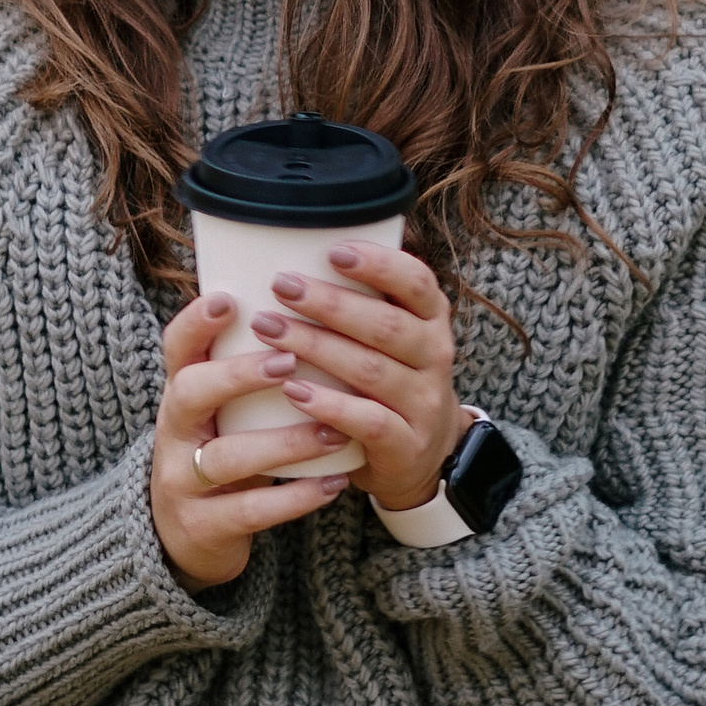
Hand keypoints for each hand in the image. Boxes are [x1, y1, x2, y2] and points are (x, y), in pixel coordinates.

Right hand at [151, 288, 356, 586]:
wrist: (187, 535)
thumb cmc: (221, 450)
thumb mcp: (222, 409)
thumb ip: (249, 367)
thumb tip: (311, 303)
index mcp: (181, 394)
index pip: (175, 348)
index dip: (195, 322)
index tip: (230, 299)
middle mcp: (173, 433)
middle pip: (190, 393)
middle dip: (238, 376)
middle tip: (288, 362)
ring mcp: (182, 482)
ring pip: (225, 458)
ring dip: (284, 444)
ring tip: (334, 432)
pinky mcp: (203, 527)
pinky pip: (249, 511)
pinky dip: (294, 498)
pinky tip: (334, 483)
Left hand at [248, 239, 464, 514]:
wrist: (421, 454)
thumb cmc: (388, 380)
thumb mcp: (391, 338)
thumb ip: (361, 301)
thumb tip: (291, 252)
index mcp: (432, 319)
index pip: (417, 282)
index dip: (379, 265)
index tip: (333, 251)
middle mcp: (435, 356)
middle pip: (385, 325)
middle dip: (330, 303)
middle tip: (281, 286)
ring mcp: (424, 402)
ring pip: (371, 370)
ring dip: (317, 348)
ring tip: (270, 331)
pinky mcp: (407, 444)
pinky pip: (369, 421)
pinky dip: (329, 405)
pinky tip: (292, 390)